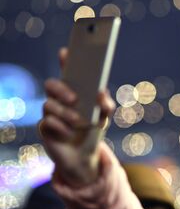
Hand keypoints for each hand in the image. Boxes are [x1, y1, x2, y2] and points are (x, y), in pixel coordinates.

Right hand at [38, 48, 114, 184]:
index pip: (67, 72)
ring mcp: (50, 113)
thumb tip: (101, 92)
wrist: (84, 156)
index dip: (65, 61)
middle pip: (51, 85)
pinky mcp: (44, 128)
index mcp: (73, 91)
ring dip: (64, 113)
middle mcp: (58, 99)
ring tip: (77, 121)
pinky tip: (69, 133)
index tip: (66, 52)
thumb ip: (105, 104)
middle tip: (74, 98)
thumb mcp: (104, 118)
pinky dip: (60, 127)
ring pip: (48, 105)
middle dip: (61, 89)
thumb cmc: (93, 131)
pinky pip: (46, 122)